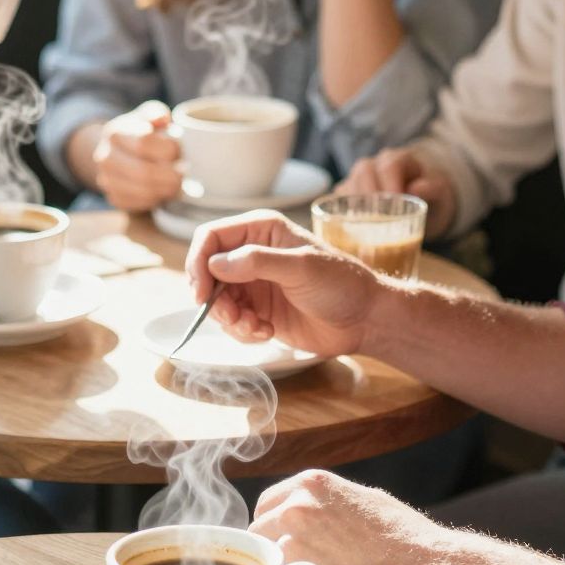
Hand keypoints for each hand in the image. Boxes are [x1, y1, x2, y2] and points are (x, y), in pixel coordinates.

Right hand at [92, 101, 183, 211]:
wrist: (119, 152)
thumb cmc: (141, 132)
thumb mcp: (148, 116)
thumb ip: (156, 114)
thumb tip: (162, 119)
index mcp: (115, 132)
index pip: (144, 143)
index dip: (169, 149)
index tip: (181, 152)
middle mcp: (105, 157)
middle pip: (144, 172)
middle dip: (171, 175)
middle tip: (184, 174)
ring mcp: (106, 180)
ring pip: (142, 192)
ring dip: (166, 190)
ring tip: (178, 185)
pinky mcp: (113, 198)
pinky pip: (138, 205)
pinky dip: (156, 200)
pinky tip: (164, 192)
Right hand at [185, 210, 379, 357]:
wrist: (365, 320)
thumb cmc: (342, 284)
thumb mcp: (301, 267)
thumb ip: (257, 262)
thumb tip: (215, 264)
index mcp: (261, 230)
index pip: (210, 237)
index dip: (198, 263)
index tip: (201, 294)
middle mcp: (252, 254)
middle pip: (207, 273)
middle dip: (214, 299)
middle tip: (233, 317)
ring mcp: (254, 284)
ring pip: (218, 301)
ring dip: (230, 319)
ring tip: (256, 327)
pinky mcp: (259, 311)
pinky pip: (233, 322)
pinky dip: (242, 331)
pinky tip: (266, 333)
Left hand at [254, 469, 445, 564]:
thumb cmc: (406, 539)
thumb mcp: (364, 500)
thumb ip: (328, 503)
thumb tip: (315, 511)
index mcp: (310, 485)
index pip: (267, 505)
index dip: (275, 526)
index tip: (284, 540)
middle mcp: (294, 510)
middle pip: (259, 534)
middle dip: (273, 551)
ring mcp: (291, 547)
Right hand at [341, 146, 456, 240]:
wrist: (423, 198)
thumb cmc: (431, 193)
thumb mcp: (441, 191)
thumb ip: (433, 188)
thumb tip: (416, 189)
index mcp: (397, 159)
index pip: (390, 166)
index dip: (391, 184)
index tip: (397, 203)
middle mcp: (374, 165)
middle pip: (363, 172)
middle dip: (368, 194)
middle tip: (379, 218)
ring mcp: (359, 181)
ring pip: (347, 185)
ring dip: (353, 206)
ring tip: (365, 227)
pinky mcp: (349, 197)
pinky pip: (338, 202)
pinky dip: (341, 215)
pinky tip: (349, 232)